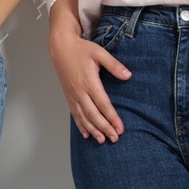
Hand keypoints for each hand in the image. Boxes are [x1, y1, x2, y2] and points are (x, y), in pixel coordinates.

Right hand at [48, 21, 130, 142]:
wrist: (61, 48)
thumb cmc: (81, 50)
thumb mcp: (100, 53)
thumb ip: (114, 65)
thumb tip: (128, 75)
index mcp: (89, 82)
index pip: (103, 104)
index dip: (112, 118)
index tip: (120, 128)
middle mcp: (80, 92)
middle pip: (93, 115)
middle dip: (104, 128)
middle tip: (114, 138)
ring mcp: (73, 96)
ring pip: (83, 117)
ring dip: (93, 130)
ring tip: (102, 140)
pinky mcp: (69, 97)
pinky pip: (75, 114)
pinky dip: (81, 125)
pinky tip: (87, 134)